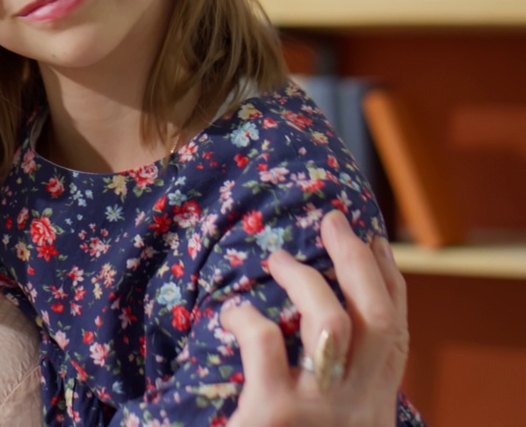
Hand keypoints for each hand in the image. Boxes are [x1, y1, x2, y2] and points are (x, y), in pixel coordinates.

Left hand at [222, 210, 407, 425]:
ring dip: (305, 280)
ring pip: (332, 323)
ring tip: (278, 259)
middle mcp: (357, 408)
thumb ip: (333, 387)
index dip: (389, 284)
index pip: (394, 335)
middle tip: (333, 220)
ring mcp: (318, 410)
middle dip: (357, 260)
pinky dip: (248, 317)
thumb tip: (317, 332)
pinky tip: (233, 314)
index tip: (376, 243)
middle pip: (376, 318)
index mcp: (371, 409)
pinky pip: (266, 343)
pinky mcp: (273, 414)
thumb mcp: (329, 422)